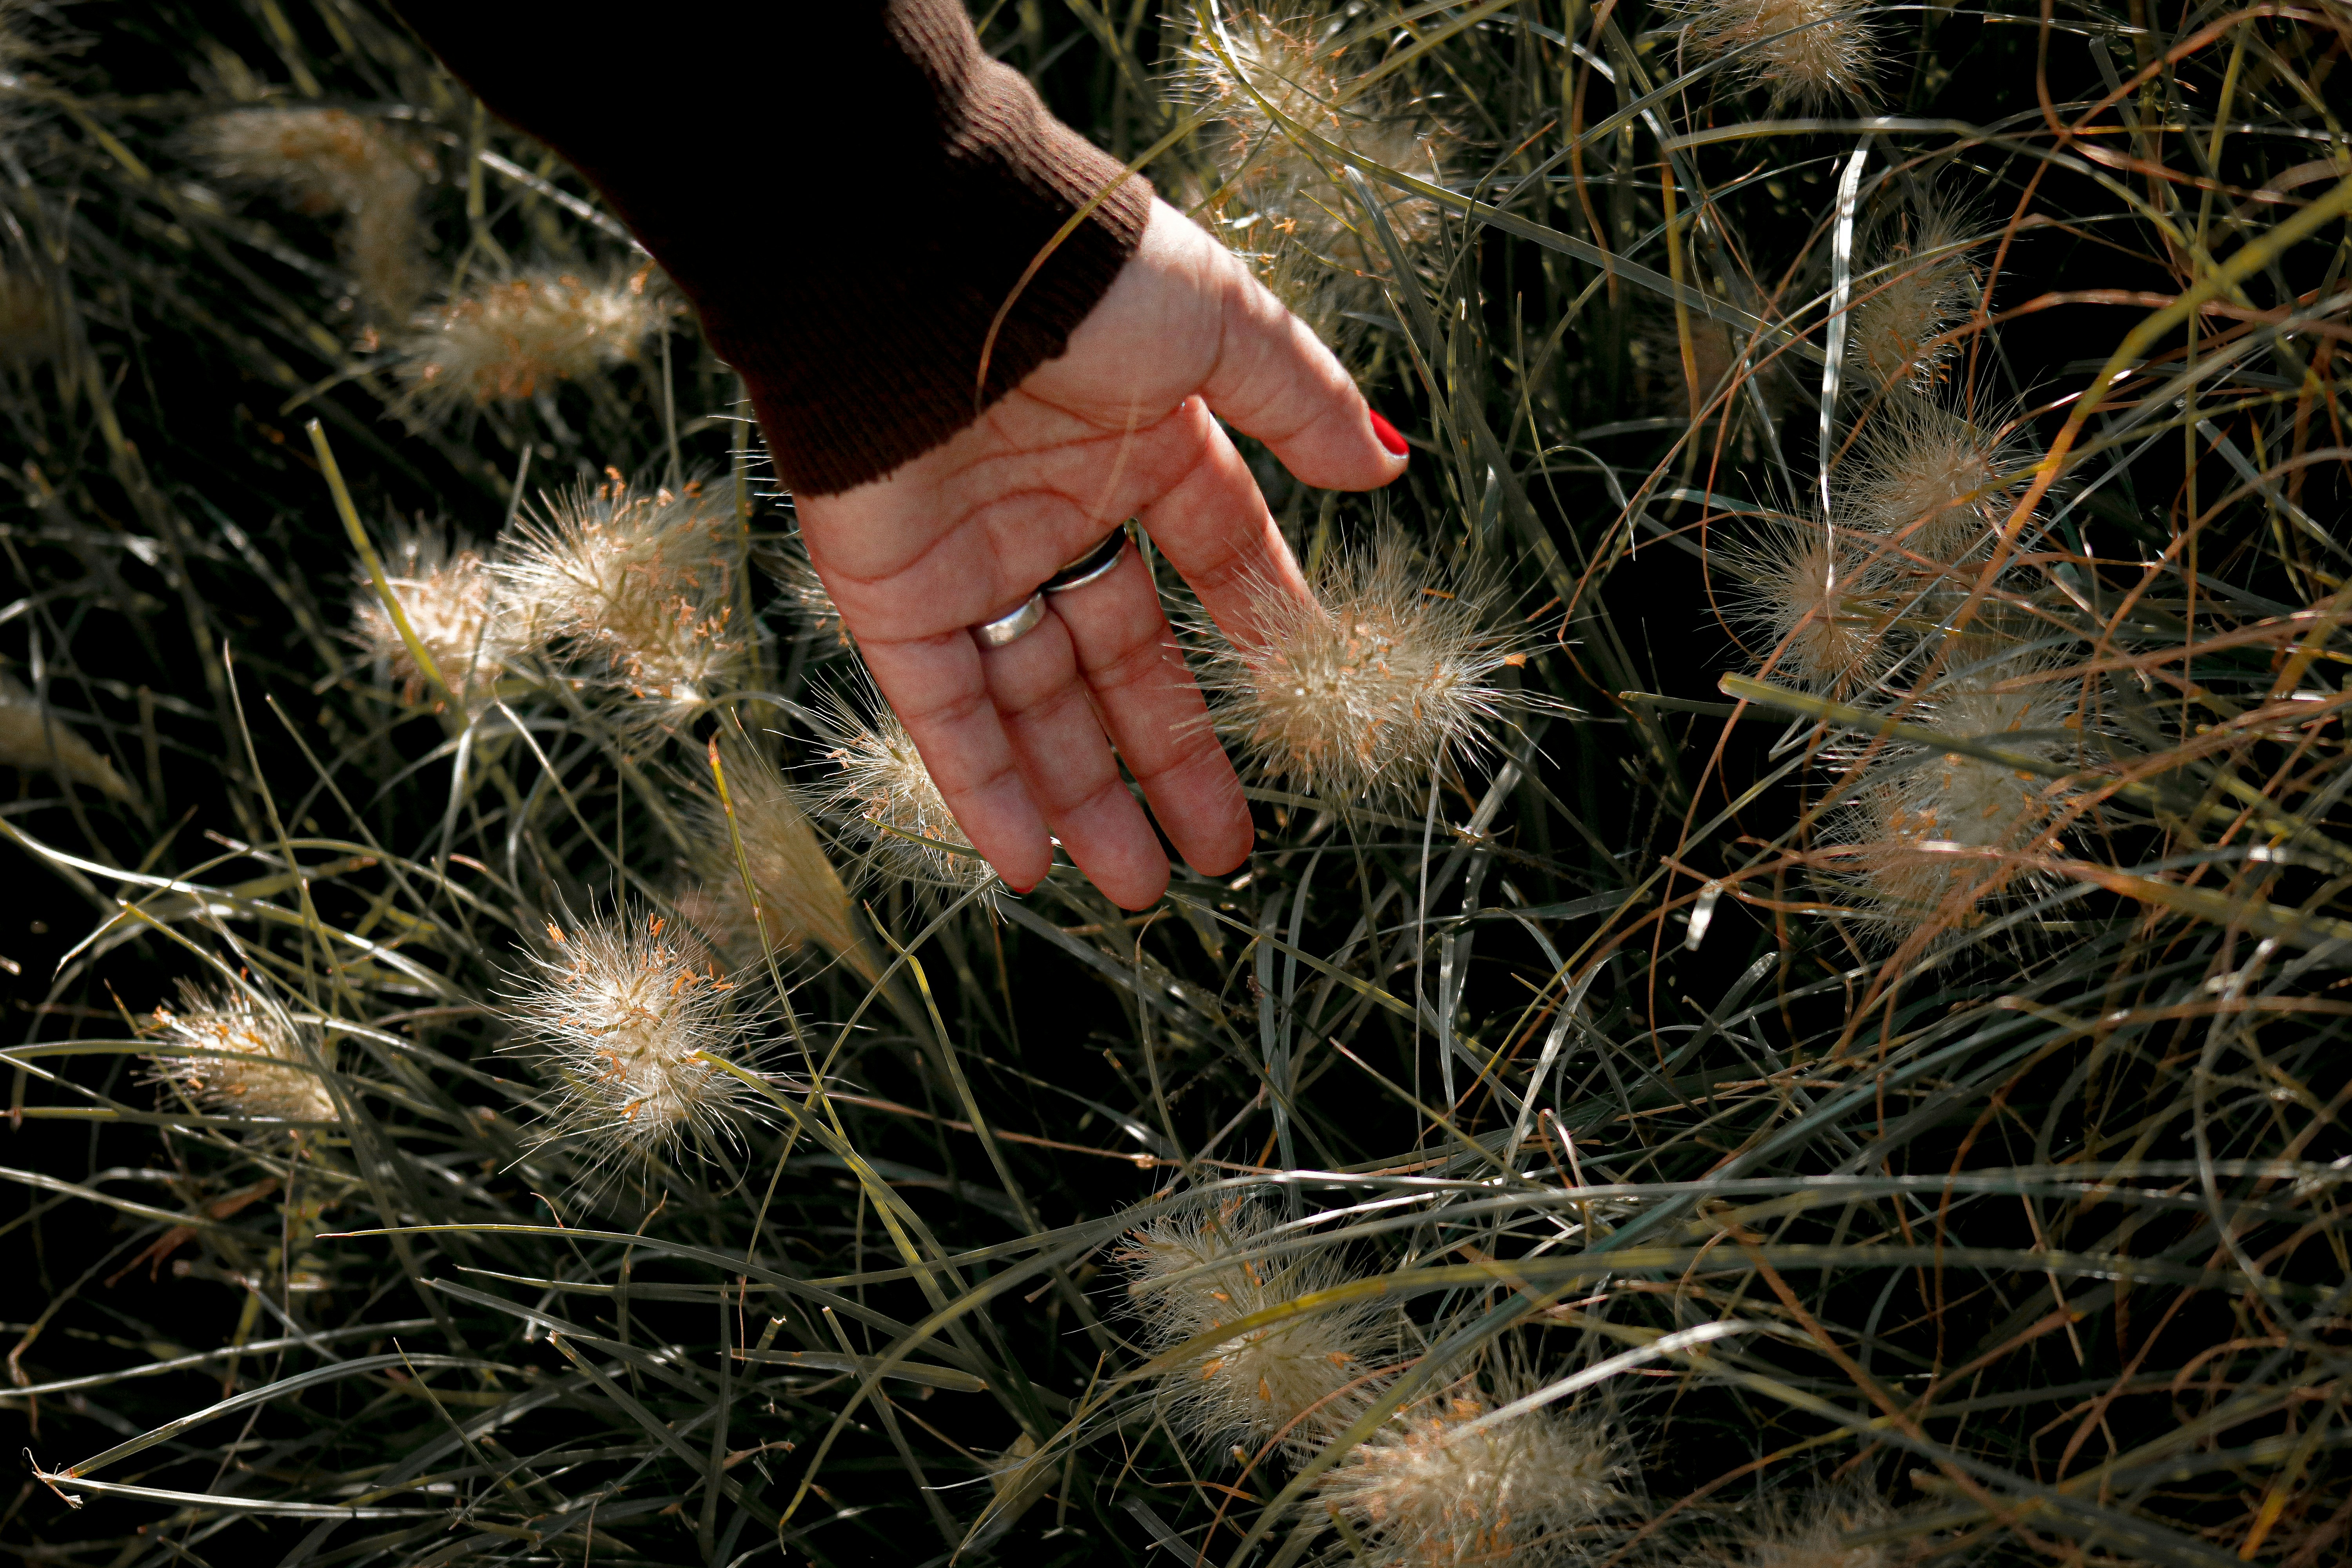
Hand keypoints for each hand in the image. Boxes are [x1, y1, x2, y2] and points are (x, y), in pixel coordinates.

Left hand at [795, 198, 1406, 909]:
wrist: (912, 259)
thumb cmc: (1075, 278)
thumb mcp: (1220, 324)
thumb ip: (1301, 398)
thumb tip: (1386, 465)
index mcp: (1139, 446)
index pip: (1213, 563)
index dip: (1258, 640)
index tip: (1300, 719)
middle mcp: (1057, 511)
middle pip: (1125, 663)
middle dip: (1173, 759)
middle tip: (1222, 853)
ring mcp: (972, 560)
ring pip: (1037, 707)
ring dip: (1085, 800)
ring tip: (1139, 888)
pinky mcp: (890, 596)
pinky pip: (942, 714)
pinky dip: (983, 791)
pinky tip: (1030, 867)